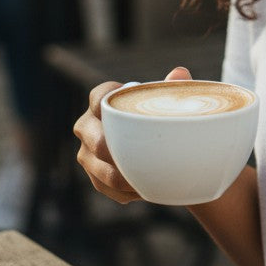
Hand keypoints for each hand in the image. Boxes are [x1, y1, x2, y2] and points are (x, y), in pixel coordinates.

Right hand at [74, 66, 191, 204]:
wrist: (157, 145)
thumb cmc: (160, 114)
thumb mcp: (168, 100)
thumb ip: (172, 87)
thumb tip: (179, 74)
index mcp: (103, 99)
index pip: (98, 97)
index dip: (106, 104)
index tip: (123, 113)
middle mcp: (88, 125)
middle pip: (95, 140)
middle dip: (116, 152)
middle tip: (140, 159)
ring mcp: (87, 153)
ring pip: (99, 169)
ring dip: (123, 178)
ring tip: (147, 180)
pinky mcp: (93, 176)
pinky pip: (105, 187)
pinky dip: (124, 191)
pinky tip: (143, 190)